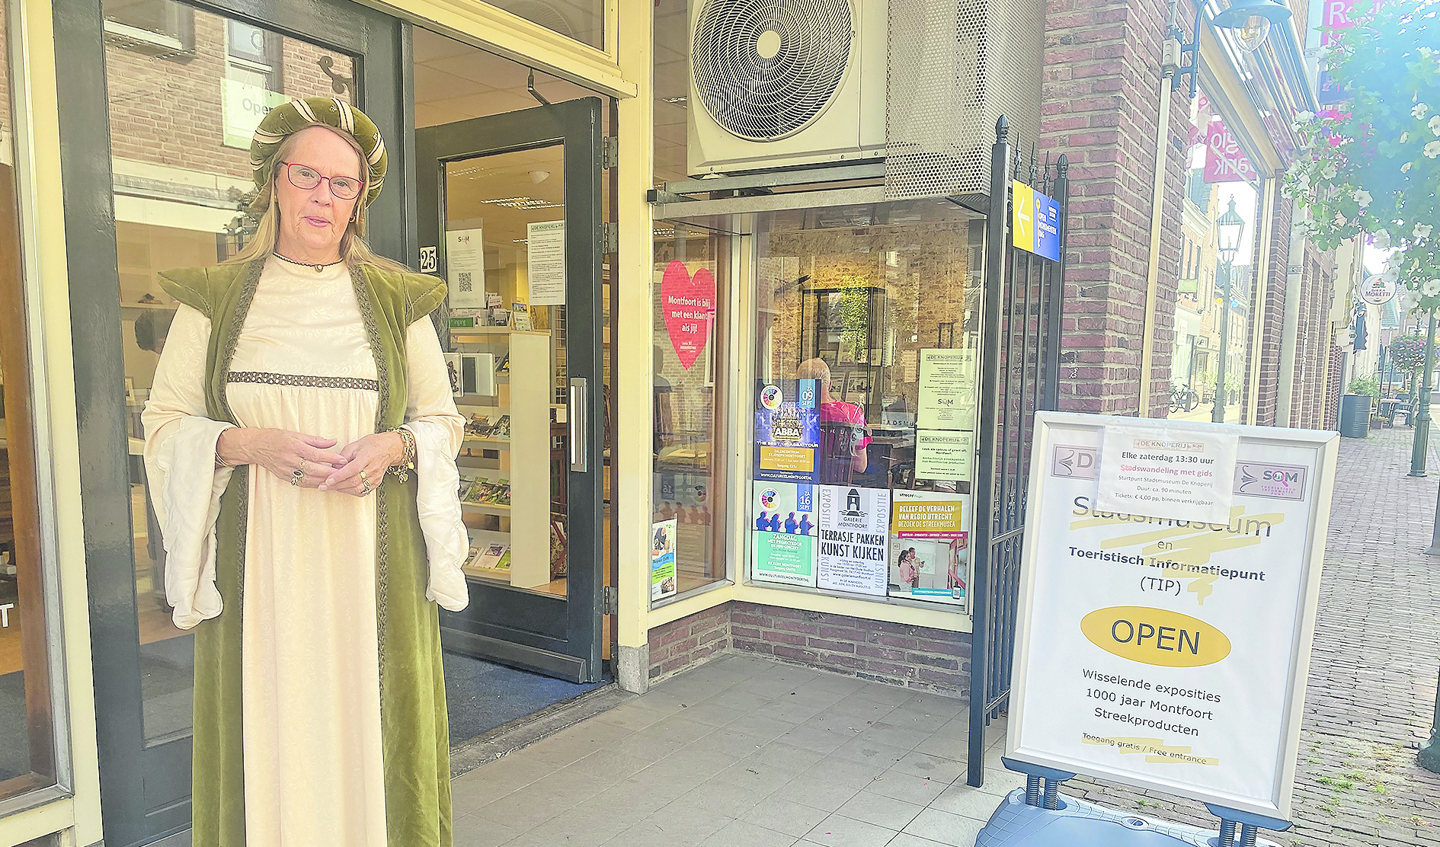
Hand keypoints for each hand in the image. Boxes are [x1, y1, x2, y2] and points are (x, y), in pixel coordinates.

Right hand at [219, 428, 347, 488]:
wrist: (256, 446)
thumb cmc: (277, 437)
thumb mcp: (296, 434)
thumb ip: (316, 440)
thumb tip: (334, 442)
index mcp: (294, 446)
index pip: (316, 454)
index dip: (330, 458)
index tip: (343, 460)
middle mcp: (290, 459)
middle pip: (313, 469)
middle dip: (330, 472)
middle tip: (344, 473)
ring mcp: (286, 470)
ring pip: (308, 479)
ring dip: (323, 481)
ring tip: (336, 480)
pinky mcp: (283, 477)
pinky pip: (301, 483)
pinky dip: (313, 484)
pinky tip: (322, 484)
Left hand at [320, 432, 404, 496]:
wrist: (389, 448)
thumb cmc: (372, 444)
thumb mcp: (355, 445)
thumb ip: (343, 456)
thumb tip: (333, 468)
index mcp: (368, 456)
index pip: (352, 469)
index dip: (339, 476)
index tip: (328, 480)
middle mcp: (373, 469)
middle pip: (354, 481)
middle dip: (336, 485)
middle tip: (323, 486)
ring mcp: (376, 477)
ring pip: (358, 489)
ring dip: (342, 490)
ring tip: (331, 488)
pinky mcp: (376, 483)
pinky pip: (362, 491)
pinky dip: (351, 492)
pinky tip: (343, 488)